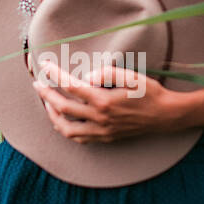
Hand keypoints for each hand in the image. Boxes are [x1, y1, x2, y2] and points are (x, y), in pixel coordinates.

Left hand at [31, 61, 180, 143]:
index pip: (71, 86)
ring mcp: (102, 131)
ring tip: (48, 103)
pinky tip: (64, 120)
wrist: (166, 116)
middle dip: (46, 94)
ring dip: (53, 116)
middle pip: (62, 108)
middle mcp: (100, 118)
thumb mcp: (131, 76)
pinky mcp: (106, 138)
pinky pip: (80, 138)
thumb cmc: (150, 93)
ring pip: (67, 129)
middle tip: (37, 84)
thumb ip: (107, 73)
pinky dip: (67, 130)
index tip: (45, 65)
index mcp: (104, 101)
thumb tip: (88, 76)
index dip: (54, 74)